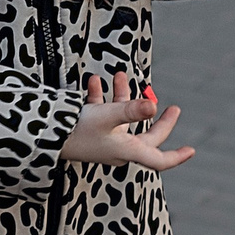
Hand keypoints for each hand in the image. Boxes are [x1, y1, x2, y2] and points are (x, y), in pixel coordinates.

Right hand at [61, 73, 193, 171]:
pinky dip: (102, 98)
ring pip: (122, 119)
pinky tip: (95, 82)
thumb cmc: (75, 131)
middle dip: (156, 117)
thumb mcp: (106, 117)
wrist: (43, 137)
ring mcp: (104, 141)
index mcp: (127, 150)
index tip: (191, 149)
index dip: (176, 156)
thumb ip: (131, 110)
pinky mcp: (89, 132)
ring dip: (123, 97)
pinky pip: (102, 115)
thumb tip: (153, 106)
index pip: (158, 159)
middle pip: (146, 136)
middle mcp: (118, 148)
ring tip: (121, 75)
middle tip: (172, 106)